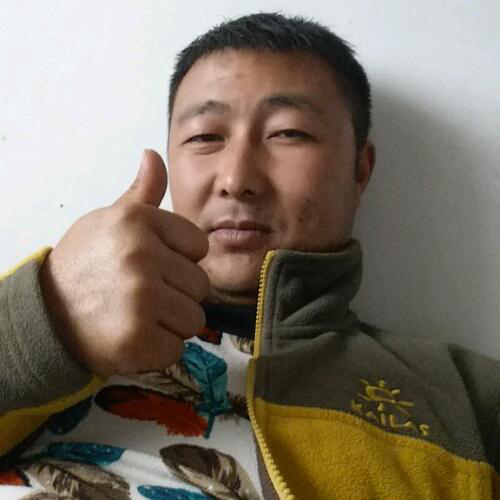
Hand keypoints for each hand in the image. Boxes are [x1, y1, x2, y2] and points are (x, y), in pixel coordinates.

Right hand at [39, 150, 209, 376]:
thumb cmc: (86, 264)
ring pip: (194, 319)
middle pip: (201, 285)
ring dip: (170, 324)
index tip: (155, 265)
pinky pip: (177, 348)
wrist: (44, 313)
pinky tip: (132, 337)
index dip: (181, 259)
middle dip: (177, 294)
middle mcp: (141, 255)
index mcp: (138, 221)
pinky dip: (157, 350)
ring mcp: (140, 298)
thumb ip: (142, 193)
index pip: (200, 245)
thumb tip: (153, 155)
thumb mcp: (111, 221)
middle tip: (142, 294)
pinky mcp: (136, 338)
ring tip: (138, 315)